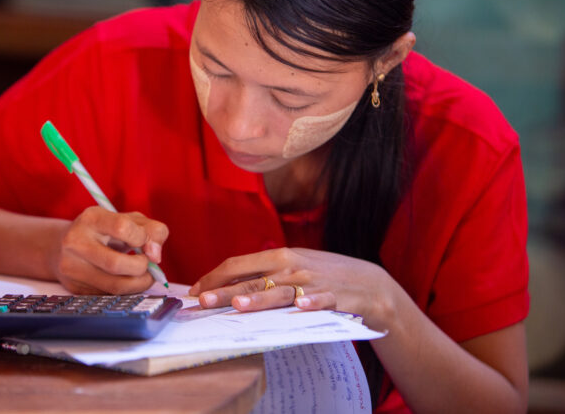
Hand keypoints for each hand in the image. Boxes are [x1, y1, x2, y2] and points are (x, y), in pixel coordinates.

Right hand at [51, 207, 168, 294]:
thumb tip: (156, 256)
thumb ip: (152, 231)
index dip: (142, 237)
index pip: (122, 227)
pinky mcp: (75, 287)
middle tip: (147, 264)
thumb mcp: (130, 220)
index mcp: (91, 218)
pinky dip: (127, 291)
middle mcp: (76, 242)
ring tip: (145, 276)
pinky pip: (110, 296)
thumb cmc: (107, 231)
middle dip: (141, 267)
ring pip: (115, 286)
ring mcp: (72, 267)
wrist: (68, 246)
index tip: (146, 242)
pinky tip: (127, 280)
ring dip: (139, 283)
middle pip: (115, 263)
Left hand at [188, 247, 398, 330]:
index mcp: (280, 256)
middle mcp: (292, 267)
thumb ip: (265, 273)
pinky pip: (320, 301)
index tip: (195, 291)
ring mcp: (312, 283)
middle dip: (225, 291)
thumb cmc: (324, 274)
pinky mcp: (334, 298)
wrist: (369, 284)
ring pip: (279, 292)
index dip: (215, 277)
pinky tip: (300, 308)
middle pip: (252, 280)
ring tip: (238, 305)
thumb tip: (229, 283)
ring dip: (259, 299)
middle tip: (202, 301)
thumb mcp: (293, 266)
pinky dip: (310, 303)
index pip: (239, 264)